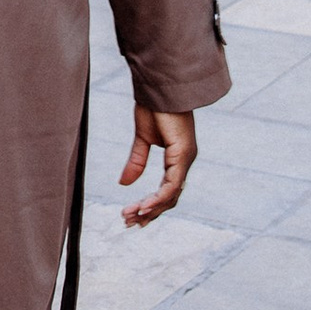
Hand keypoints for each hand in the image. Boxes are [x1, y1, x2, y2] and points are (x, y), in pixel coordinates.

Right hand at [117, 105, 196, 226]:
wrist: (159, 86)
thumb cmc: (153, 106)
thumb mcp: (142, 138)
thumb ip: (136, 161)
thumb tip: (124, 184)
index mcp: (177, 159)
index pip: (167, 190)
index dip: (151, 205)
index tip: (132, 215)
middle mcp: (184, 162)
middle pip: (170, 198)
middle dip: (149, 213)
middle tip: (129, 223)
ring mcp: (186, 159)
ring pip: (171, 195)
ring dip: (151, 208)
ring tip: (131, 216)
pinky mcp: (183, 154)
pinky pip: (172, 184)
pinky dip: (158, 197)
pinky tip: (144, 206)